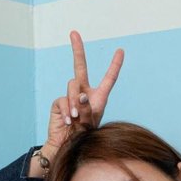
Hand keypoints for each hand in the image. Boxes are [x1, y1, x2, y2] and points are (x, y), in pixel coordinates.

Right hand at [44, 31, 124, 155]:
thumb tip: (80, 95)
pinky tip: (69, 121)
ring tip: (77, 119)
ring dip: (76, 102)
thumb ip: (88, 108)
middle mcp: (84, 93)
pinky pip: (64, 99)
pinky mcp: (59, 102)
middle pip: (80, 66)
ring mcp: (70, 97)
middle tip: (73, 32)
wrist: (68, 147)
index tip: (120, 50)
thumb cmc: (84, 136)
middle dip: (77, 49)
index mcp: (98, 97)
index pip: (108, 78)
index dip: (115, 65)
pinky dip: (67, 111)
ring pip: (73, 86)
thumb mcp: (91, 122)